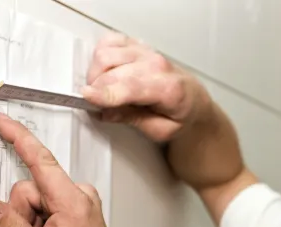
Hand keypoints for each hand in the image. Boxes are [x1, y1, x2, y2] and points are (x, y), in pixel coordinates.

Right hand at [0, 113, 135, 226]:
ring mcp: (79, 201)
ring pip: (34, 199)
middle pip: (28, 188)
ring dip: (31, 222)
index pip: (40, 161)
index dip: (19, 139)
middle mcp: (79, 194)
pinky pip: (46, 205)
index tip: (2, 122)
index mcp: (71, 201)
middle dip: (21, 215)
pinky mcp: (77, 209)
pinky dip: (40, 222)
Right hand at [82, 32, 210, 142]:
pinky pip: (108, 42)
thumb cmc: (180, 115)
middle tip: (98, 106)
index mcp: (168, 88)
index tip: (86, 98)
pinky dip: (101, 56)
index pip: (129, 87)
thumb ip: (133, 120)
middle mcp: (157, 64)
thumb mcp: (161, 130)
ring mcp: (147, 52)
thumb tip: (106, 112)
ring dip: (96, 73)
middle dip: (97, 89)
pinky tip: (106, 72)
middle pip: (112, 70)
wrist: (193, 101)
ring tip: (104, 91)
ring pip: (105, 54)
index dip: (104, 93)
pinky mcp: (137, 45)